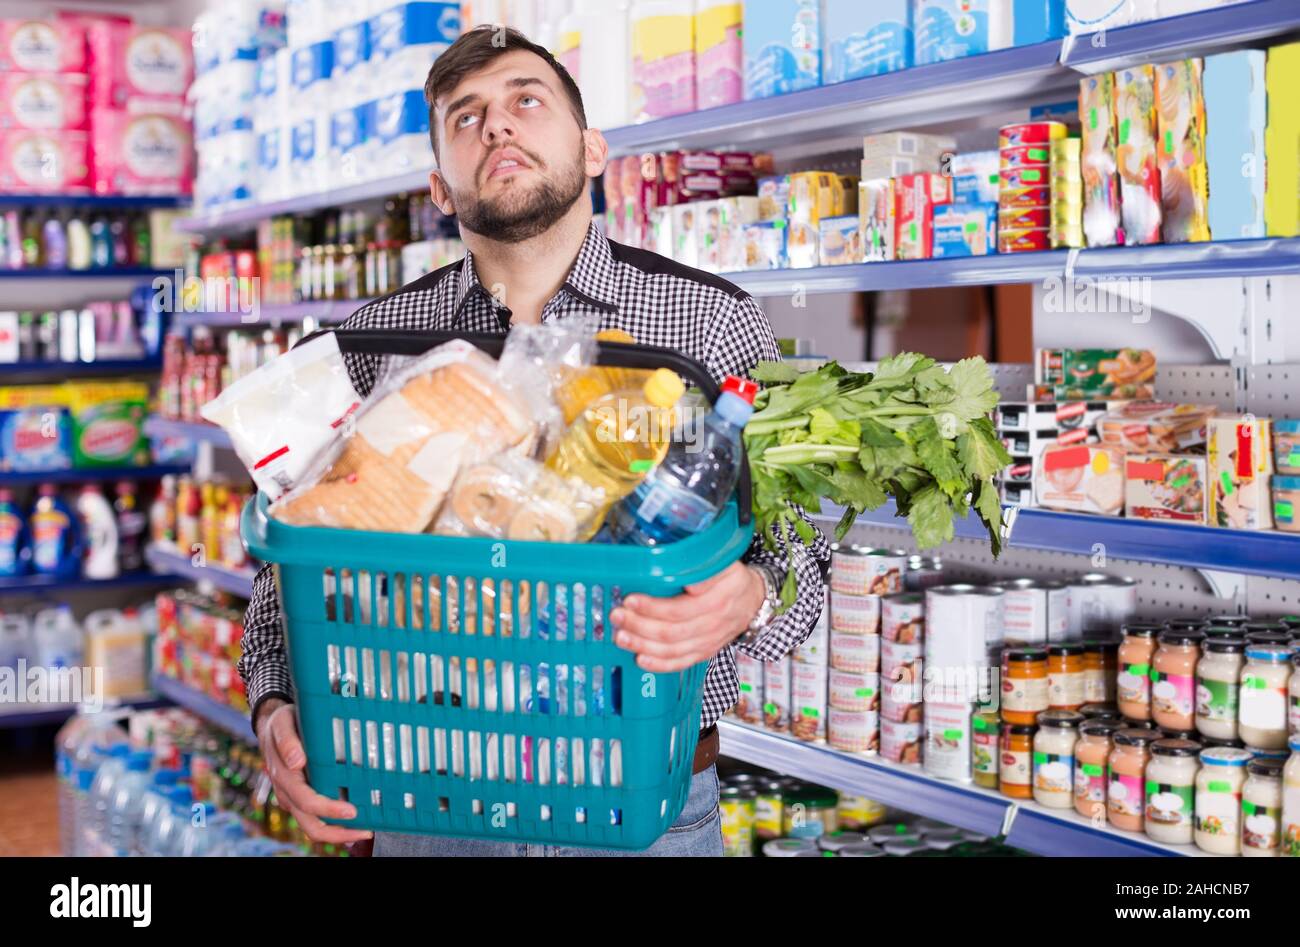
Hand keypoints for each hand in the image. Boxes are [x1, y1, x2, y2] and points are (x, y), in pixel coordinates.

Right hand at [256, 698, 373, 844]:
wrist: (273, 727)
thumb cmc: (282, 725)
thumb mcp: (282, 724)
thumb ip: (287, 741)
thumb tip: (296, 761)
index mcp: (284, 776)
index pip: (306, 801)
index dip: (328, 809)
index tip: (351, 811)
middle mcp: (287, 792)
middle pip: (310, 824)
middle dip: (338, 832)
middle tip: (365, 830)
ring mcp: (293, 798)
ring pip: (313, 826)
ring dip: (338, 833)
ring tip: (364, 830)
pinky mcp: (301, 798)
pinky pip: (315, 818)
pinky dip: (333, 825)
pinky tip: (353, 823)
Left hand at [611, 563, 767, 672]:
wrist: (753, 601)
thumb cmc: (733, 579)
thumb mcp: (725, 565)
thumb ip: (704, 569)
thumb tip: (684, 577)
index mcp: (717, 599)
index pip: (680, 608)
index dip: (652, 606)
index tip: (630, 599)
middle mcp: (713, 623)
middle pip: (671, 631)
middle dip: (639, 625)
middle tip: (617, 616)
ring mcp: (709, 641)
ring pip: (672, 649)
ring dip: (643, 645)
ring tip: (620, 637)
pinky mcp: (705, 652)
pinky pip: (681, 663)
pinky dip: (659, 664)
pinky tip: (640, 659)